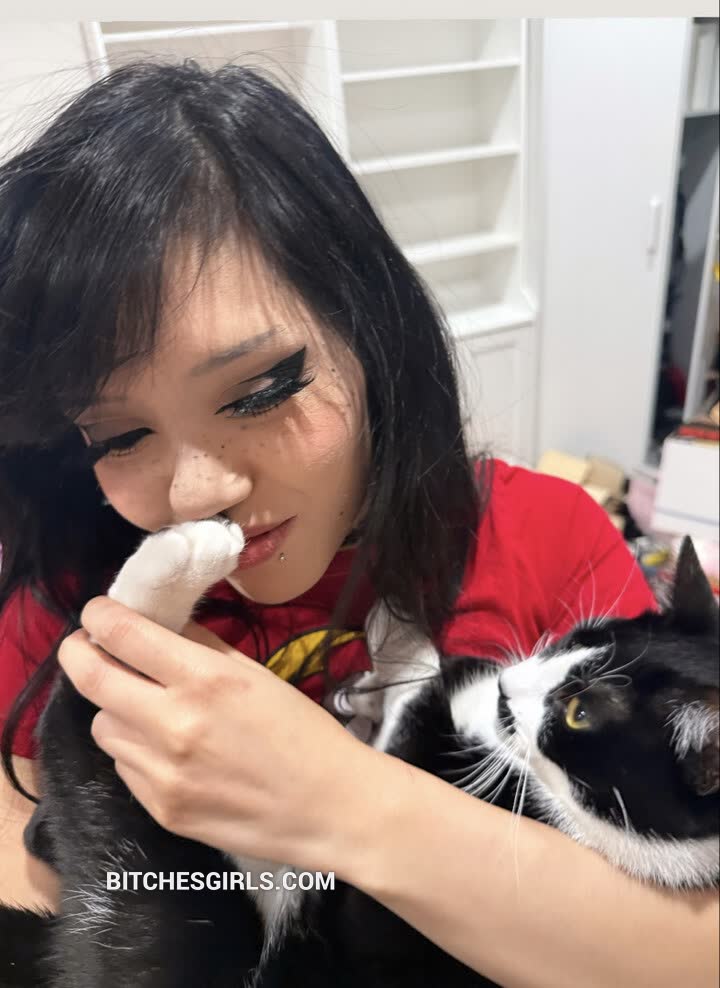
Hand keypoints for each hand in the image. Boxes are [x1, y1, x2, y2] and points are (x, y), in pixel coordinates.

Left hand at [57, 596, 387, 874]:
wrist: (329, 807)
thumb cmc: (301, 732)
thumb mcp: (255, 674)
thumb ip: (201, 647)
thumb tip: (158, 625)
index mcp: (204, 679)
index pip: (123, 635)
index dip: (99, 615)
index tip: (97, 612)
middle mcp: (173, 724)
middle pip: (91, 678)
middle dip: (77, 652)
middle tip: (82, 644)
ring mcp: (161, 772)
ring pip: (103, 725)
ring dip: (114, 707)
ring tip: (145, 707)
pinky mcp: (159, 809)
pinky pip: (124, 765)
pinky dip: (135, 749)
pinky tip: (168, 751)